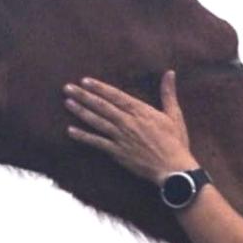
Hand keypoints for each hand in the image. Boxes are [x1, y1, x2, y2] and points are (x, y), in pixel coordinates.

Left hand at [63, 70, 198, 183]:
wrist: (173, 169)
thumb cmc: (175, 142)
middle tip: (67, 87)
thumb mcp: (174, 114)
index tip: (85, 80)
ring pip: (97, 121)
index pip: (116, 95)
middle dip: (83, 96)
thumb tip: (170, 73)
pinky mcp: (117, 152)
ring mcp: (121, 137)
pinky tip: (70, 130)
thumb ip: (168, 93)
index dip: (99, 87)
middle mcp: (128, 122)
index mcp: (141, 111)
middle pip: (102, 106)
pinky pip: (97, 143)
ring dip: (80, 111)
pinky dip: (83, 136)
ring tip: (67, 102)